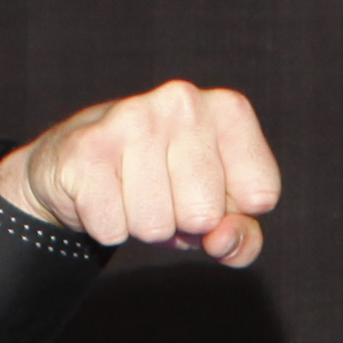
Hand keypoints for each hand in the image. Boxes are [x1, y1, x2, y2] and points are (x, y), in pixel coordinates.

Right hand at [0, 80, 281, 264]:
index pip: (261, 195)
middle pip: (205, 214)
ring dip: (143, 225)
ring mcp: (132, 118)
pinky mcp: (87, 147)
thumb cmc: (165, 187)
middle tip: (163, 195)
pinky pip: (113, 228)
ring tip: (132, 192)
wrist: (81, 165)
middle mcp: (183, 102)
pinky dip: (108, 227)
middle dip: (183, 223)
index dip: (233, 214)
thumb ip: (243, 237)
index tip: (209, 192)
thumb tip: (221, 240)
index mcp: (228, 110)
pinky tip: (103, 193)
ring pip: (156, 225)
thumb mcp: (219, 213)